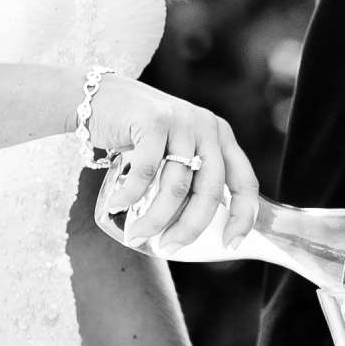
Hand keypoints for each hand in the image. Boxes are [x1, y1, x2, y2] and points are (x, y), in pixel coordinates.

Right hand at [86, 77, 258, 248]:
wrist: (100, 98)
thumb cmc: (138, 136)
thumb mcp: (175, 153)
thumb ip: (190, 179)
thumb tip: (194, 233)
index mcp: (220, 137)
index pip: (244, 181)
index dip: (242, 217)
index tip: (230, 245)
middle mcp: (206, 127)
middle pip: (209, 191)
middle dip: (190, 228)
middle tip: (170, 247)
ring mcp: (181, 121)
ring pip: (176, 186)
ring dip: (155, 219)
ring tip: (137, 235)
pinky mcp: (153, 120)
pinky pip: (146, 171)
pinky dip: (130, 195)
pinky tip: (117, 205)